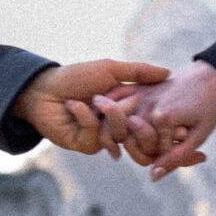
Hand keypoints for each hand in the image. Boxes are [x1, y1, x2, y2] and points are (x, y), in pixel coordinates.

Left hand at [17, 59, 170, 156]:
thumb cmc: (77, 76)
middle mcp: (119, 124)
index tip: (171, 114)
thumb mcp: (110, 70)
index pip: (152, 117)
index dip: (161, 117)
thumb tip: (169, 72)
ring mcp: (103, 136)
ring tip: (93, 99)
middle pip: (140, 130)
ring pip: (120, 134)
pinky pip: (96, 137)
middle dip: (128, 113)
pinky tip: (73, 105)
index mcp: (128, 106)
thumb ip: (139, 72)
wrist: (44, 88)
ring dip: (107, 114)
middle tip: (114, 98)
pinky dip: (86, 117)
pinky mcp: (86, 145)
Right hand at [98, 59, 215, 179]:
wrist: (212, 77)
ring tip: (134, 137)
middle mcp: (148, 106)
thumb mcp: (198, 136)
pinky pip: (118, 94)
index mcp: (163, 119)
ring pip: (118, 121)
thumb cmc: (209, 107)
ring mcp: (142, 94)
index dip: (162, 157)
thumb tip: (152, 176)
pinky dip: (110, 103)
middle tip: (158, 147)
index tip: (177, 148)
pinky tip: (110, 113)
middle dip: (143, 149)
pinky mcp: (141, 85)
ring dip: (121, 131)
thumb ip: (175, 158)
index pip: (149, 152)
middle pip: (129, 140)